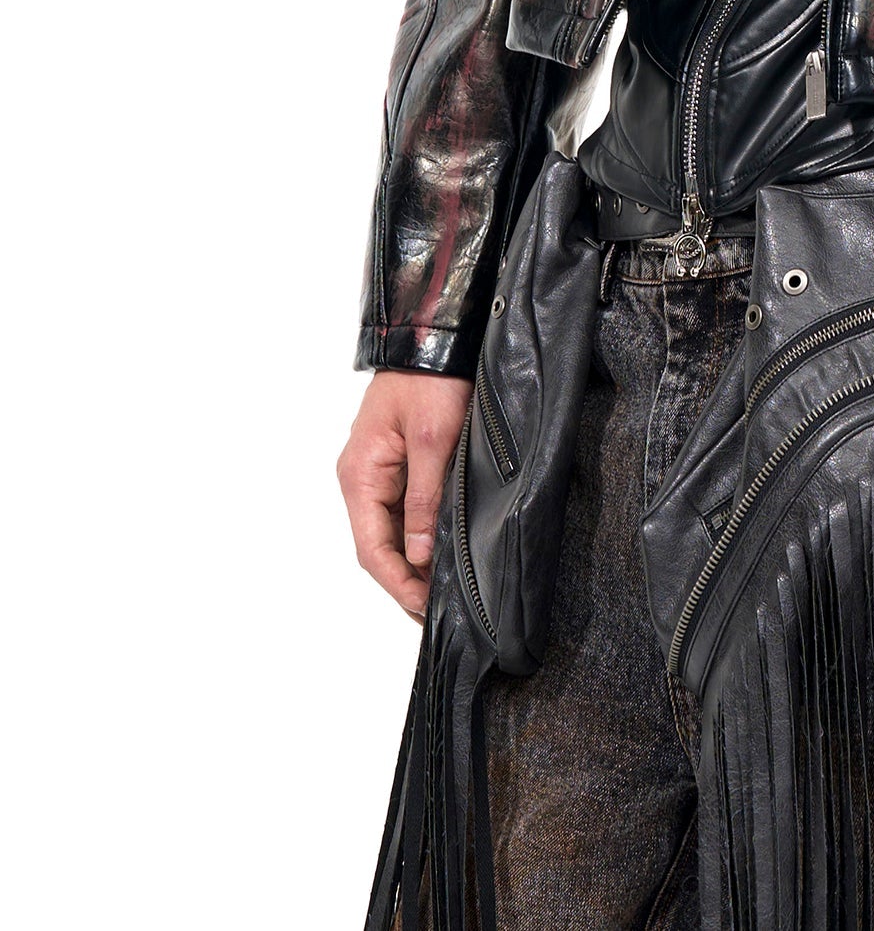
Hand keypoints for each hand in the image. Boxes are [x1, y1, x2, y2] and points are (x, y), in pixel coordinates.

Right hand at [338, 369, 472, 619]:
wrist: (436, 336)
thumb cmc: (432, 380)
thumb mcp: (434, 440)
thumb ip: (425, 499)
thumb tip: (417, 555)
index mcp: (360, 475)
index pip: (371, 549)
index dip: (397, 583)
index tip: (424, 608)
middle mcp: (362, 478)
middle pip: (379, 545)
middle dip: (406, 580)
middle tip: (439, 610)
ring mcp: (379, 471)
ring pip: (391, 531)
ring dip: (412, 561)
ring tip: (442, 591)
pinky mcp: (399, 463)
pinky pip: (404, 510)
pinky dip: (418, 535)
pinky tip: (439, 552)